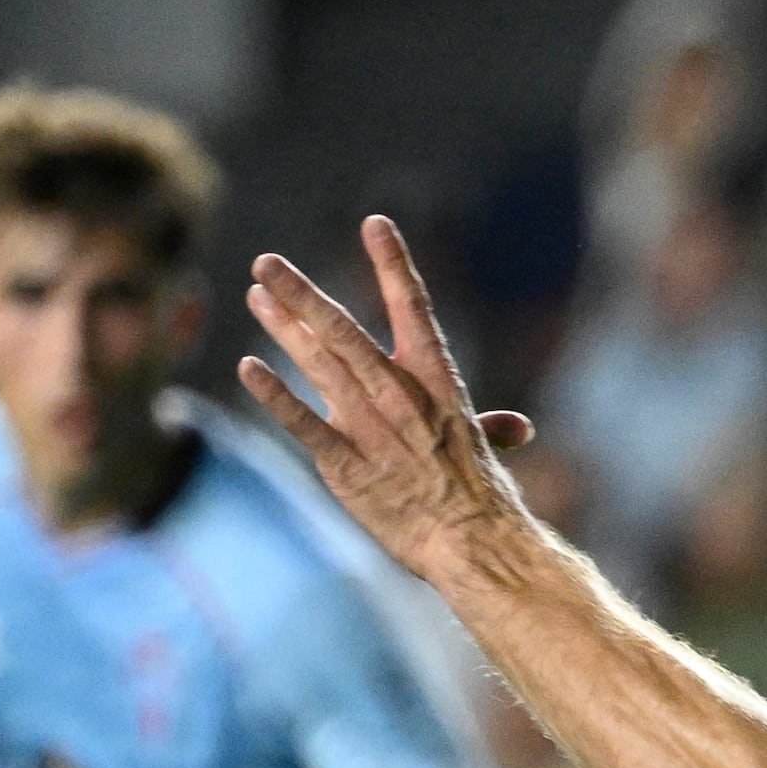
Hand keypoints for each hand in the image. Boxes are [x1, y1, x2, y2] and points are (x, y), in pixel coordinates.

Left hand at [232, 218, 537, 588]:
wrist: (475, 543)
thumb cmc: (480, 496)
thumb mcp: (483, 449)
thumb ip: (488, 426)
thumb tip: (517, 427)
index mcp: (438, 382)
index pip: (414, 309)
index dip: (394, 264)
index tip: (375, 224)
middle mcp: (401, 395)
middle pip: (343, 331)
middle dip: (303, 294)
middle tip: (268, 263)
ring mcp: (371, 428)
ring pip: (318, 365)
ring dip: (282, 328)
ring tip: (255, 295)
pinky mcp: (347, 465)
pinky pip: (304, 423)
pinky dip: (275, 395)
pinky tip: (249, 368)